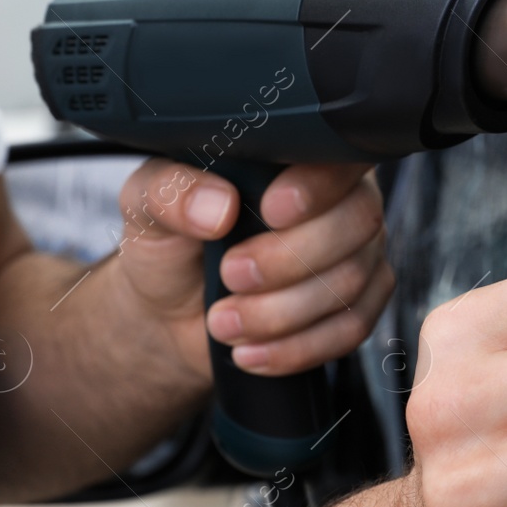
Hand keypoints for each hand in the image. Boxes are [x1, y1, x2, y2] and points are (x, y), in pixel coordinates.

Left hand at [111, 160, 393, 377]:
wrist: (170, 313)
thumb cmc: (170, 245)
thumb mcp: (148, 206)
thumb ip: (172, 192)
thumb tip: (218, 206)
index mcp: (299, 157)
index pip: (341, 158)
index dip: (317, 187)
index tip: (270, 212)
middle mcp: (340, 198)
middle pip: (358, 222)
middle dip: (289, 260)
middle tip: (231, 275)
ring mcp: (357, 253)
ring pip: (351, 280)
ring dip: (281, 313)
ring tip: (224, 321)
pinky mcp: (358, 304)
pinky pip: (351, 328)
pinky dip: (297, 347)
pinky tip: (252, 349)